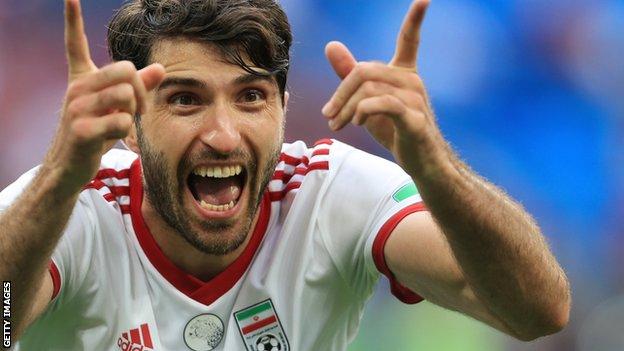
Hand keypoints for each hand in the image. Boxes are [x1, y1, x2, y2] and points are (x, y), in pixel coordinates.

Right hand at [42, 0, 165, 190]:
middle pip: (124, 70)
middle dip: (140, 90)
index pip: (75, 45)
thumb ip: (138, 87)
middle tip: (137, 108)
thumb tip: (160, 68)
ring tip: (120, 122)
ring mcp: (76, 108)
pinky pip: (121, 121)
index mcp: (81, 80)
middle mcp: (76, 89)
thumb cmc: (95, 134)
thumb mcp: (117, 108)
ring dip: (133, 112)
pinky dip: (124, 130)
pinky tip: (109, 137)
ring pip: (126, 95)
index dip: (73, 21)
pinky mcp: (81, 129)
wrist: (69, 167)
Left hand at [323, 0, 448, 175]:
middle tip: (328, 115)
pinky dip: (363, 111)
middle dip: (340, 93)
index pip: (410, 39)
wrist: (421, 162)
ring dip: (345, 109)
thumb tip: (331, 45)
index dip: (415, 18)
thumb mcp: (366, 101)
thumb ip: (349, 74)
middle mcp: (412, 81)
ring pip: (368, 89)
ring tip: (338, 124)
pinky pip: (383, 104)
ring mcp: (416, 100)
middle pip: (364, 72)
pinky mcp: (414, 120)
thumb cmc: (395, 130)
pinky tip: (356, 122)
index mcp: (405, 73)